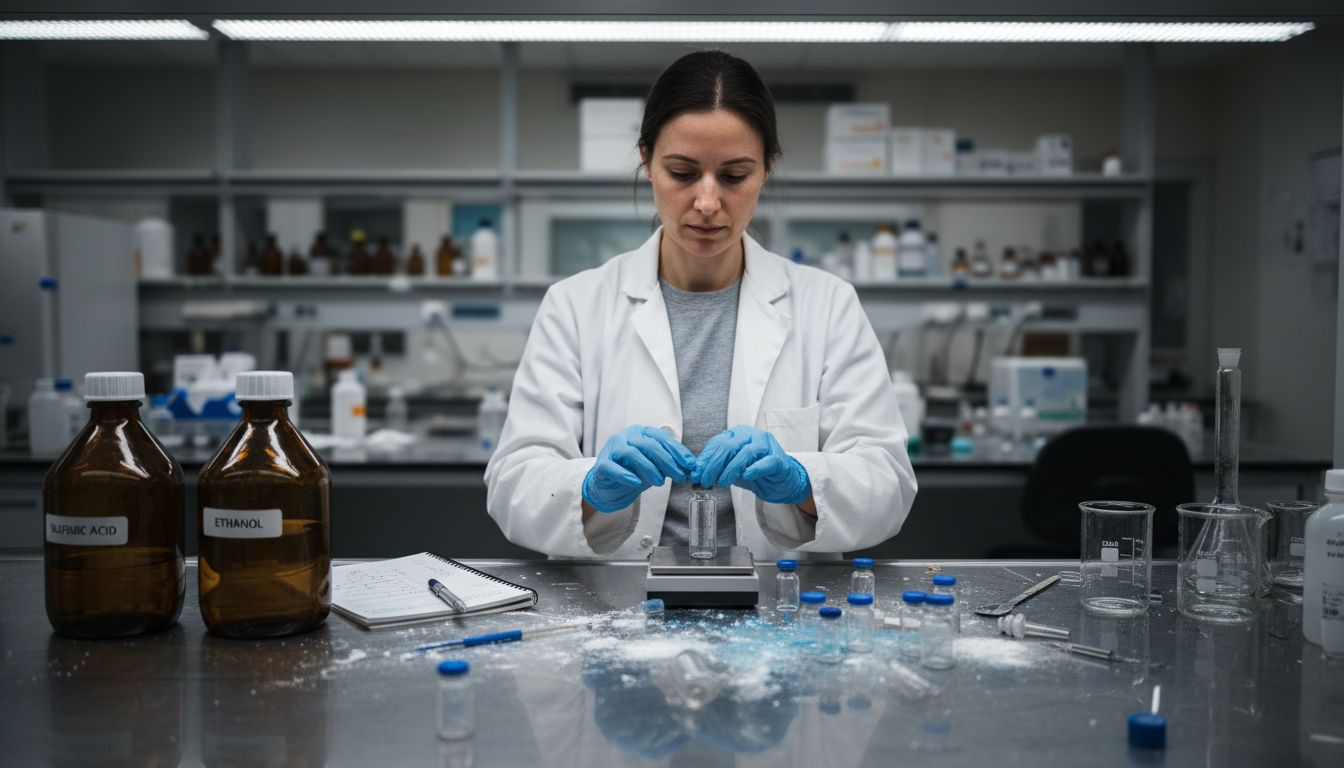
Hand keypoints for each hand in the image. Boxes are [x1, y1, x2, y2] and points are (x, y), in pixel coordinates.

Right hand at [582, 425, 695, 512]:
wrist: (608, 485)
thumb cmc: (632, 472)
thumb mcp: (654, 466)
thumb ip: (668, 464)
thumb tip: (689, 469)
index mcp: (641, 433)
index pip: (661, 438)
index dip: (677, 451)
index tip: (689, 464)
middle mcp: (626, 437)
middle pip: (649, 445)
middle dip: (668, 461)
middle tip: (679, 476)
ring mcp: (612, 449)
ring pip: (632, 454)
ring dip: (650, 468)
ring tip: (660, 482)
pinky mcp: (602, 464)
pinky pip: (613, 467)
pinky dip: (625, 475)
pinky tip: (636, 483)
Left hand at [692, 425, 810, 504]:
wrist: (781, 480)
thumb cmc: (755, 472)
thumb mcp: (731, 468)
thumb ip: (717, 466)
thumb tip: (697, 472)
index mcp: (738, 434)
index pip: (717, 443)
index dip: (705, 459)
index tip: (696, 474)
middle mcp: (752, 435)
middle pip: (729, 446)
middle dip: (714, 465)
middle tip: (706, 481)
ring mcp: (766, 445)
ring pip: (745, 453)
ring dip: (730, 469)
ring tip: (722, 483)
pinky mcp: (778, 459)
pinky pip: (764, 462)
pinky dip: (753, 469)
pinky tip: (745, 476)